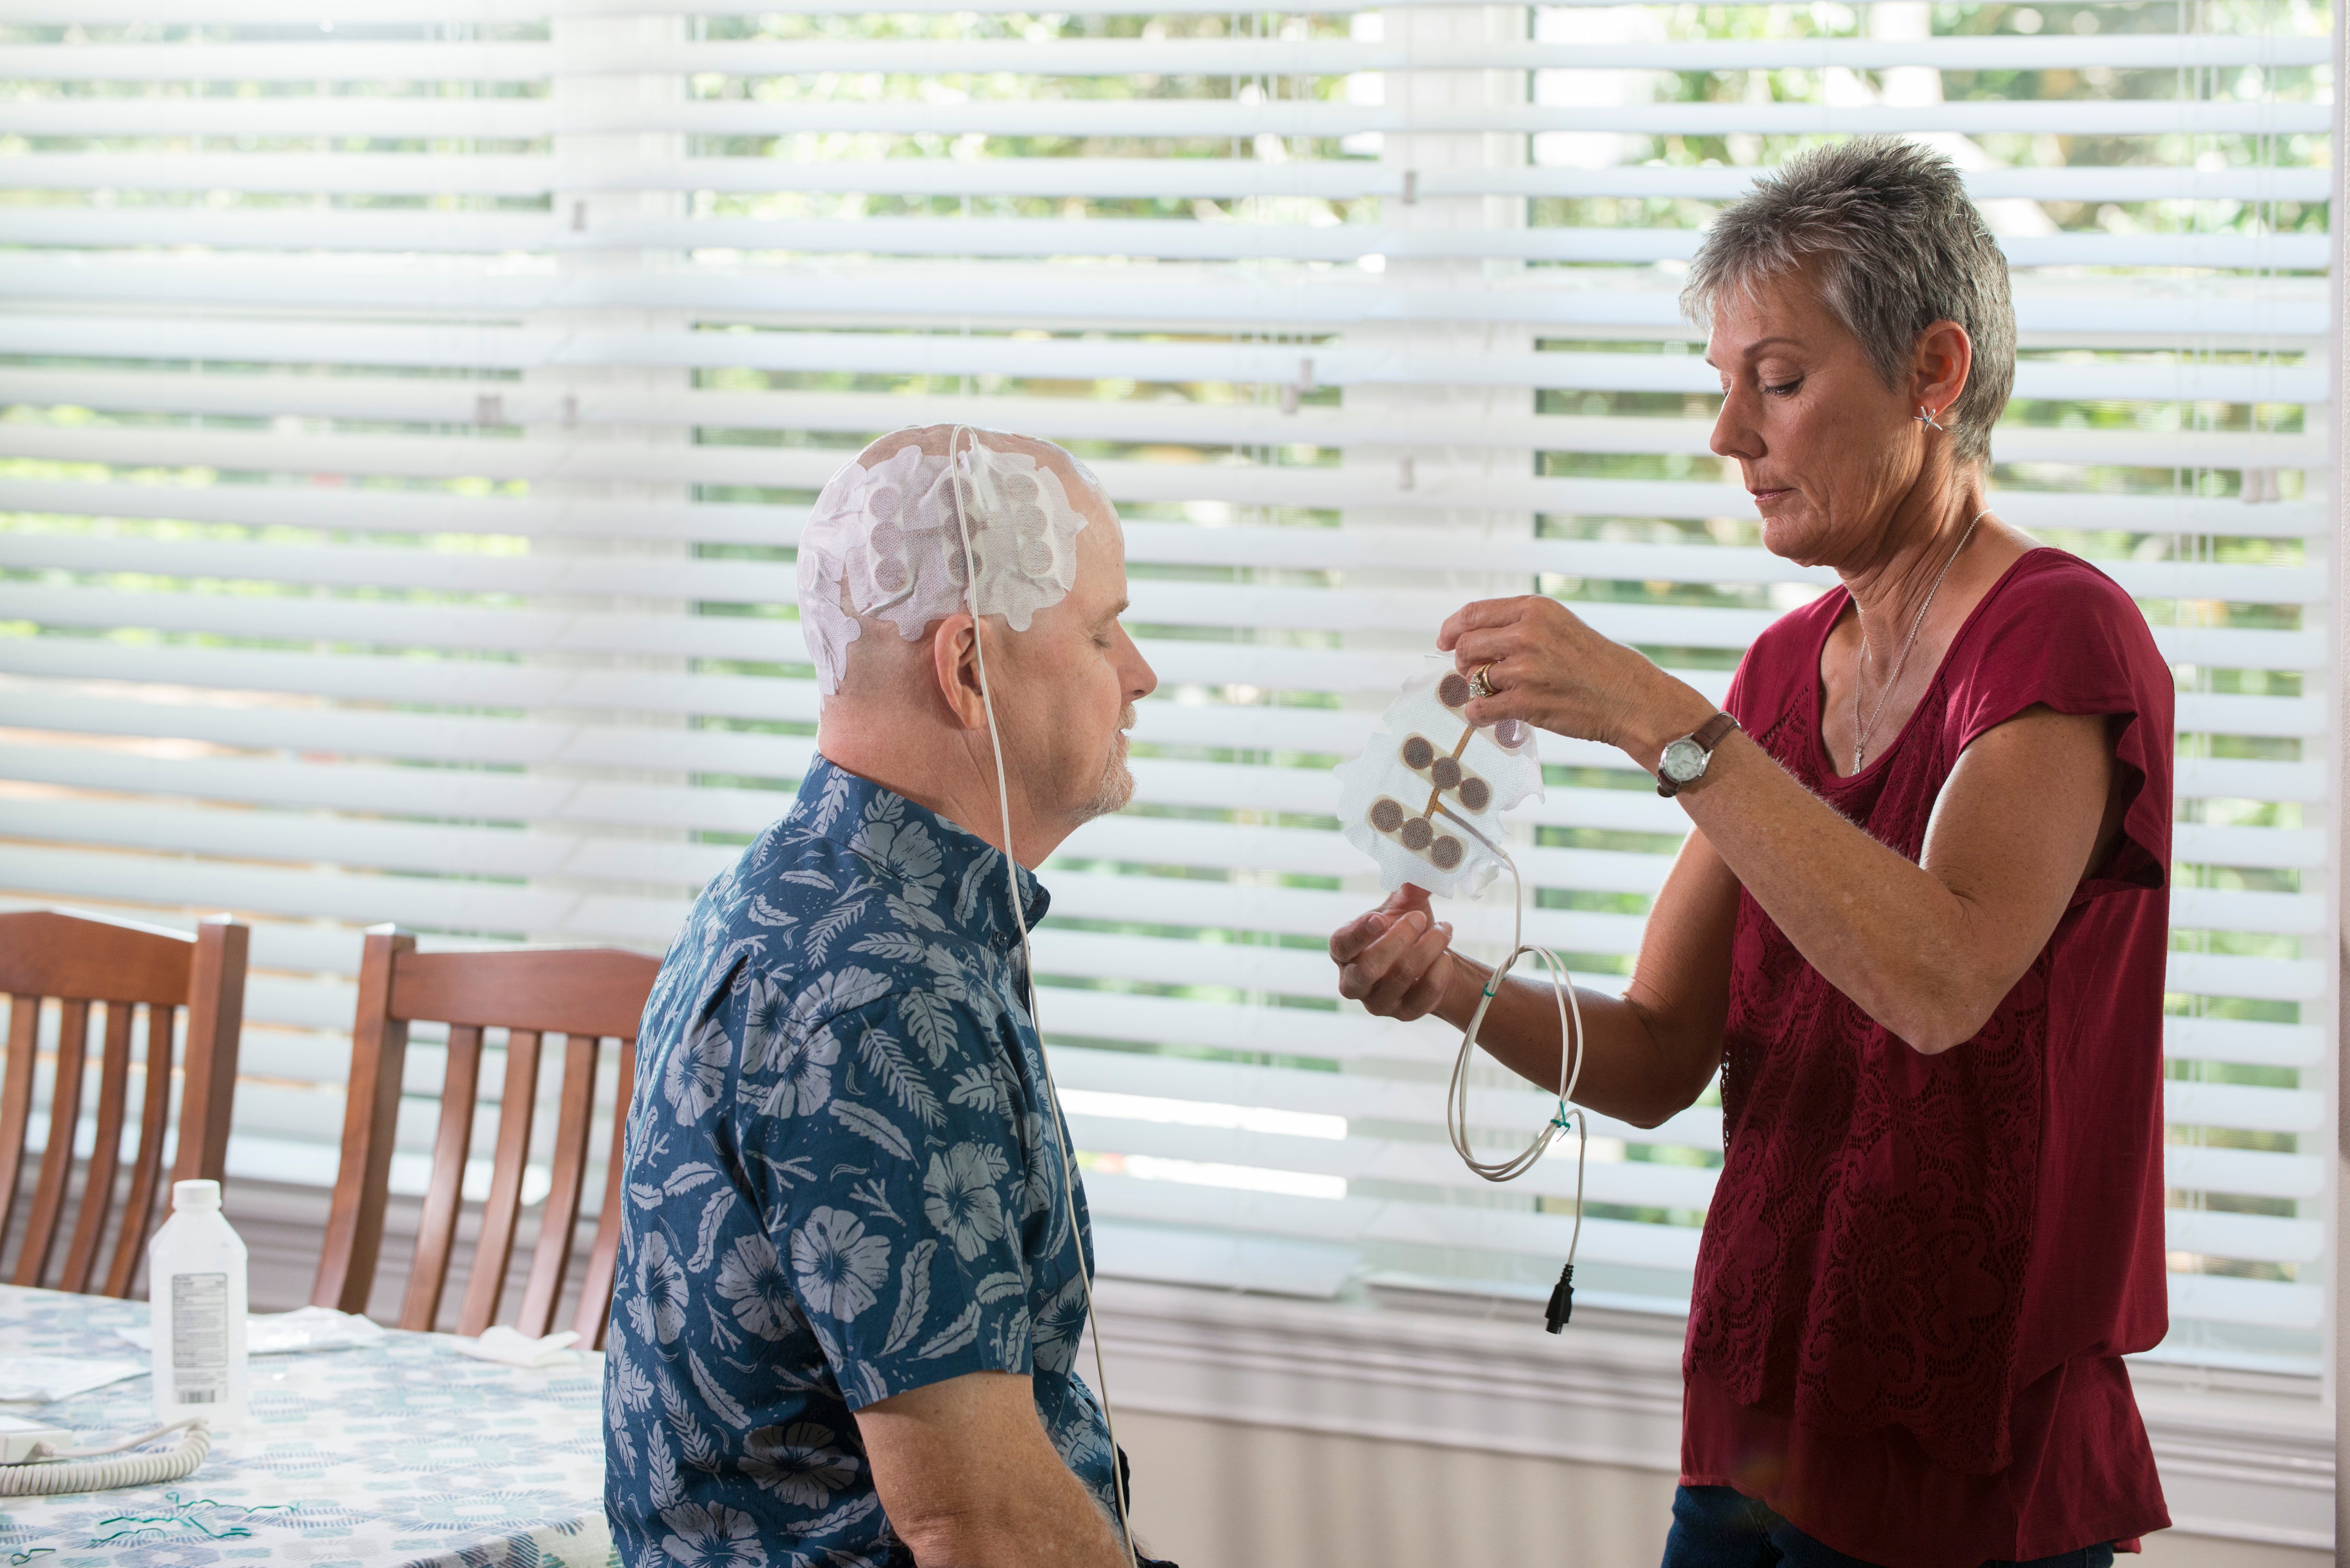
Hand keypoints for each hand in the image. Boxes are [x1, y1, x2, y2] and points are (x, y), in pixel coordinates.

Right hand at [1329, 885, 1458, 1020]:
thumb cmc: (1406, 929)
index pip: (1341, 945)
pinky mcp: (1403, 1014)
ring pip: (1399, 979)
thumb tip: (1426, 862)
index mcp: (1344, 950)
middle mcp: (1353, 980)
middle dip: (1399, 939)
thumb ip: (1410, 886)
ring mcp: (1377, 1002)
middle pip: (1368, 968)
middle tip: (1420, 918)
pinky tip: (1446, 957)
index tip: (1380, 917)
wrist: (1428, 961)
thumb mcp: (1404, 905)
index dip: (1359, 933)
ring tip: (1445, 930)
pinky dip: (1439, 974)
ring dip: (1427, 950)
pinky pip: (1422, 998)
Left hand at [1438, 595, 1709, 766]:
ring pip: (1471, 678)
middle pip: (1466, 646)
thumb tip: (1469, 639)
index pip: (1473, 613)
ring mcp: (1524, 669)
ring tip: (1500, 695)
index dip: (1452, 629)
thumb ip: (1518, 627)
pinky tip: (1493, 714)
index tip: (1445, 641)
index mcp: (1534, 610)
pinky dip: (1479, 714)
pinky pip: (1479, 709)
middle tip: (1478, 674)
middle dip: (1465, 663)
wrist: (1630, 697)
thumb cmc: (1595, 664)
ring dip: (1478, 690)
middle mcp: (1526, 634)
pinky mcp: (1525, 702)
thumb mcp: (1559, 626)